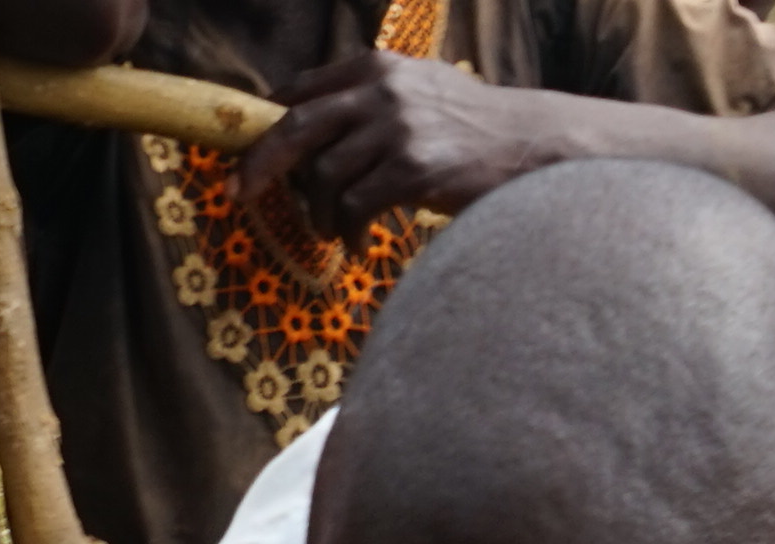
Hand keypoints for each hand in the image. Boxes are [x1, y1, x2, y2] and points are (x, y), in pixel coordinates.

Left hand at [243, 50, 558, 224]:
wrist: (533, 144)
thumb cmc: (474, 126)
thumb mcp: (420, 88)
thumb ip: (371, 95)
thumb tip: (310, 120)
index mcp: (375, 67)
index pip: (299, 91)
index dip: (265, 125)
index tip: (246, 156)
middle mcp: (381, 92)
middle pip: (295, 128)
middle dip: (260, 165)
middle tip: (241, 194)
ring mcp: (397, 130)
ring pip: (323, 177)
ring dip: (317, 214)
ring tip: (330, 231)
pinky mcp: (415, 170)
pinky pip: (355, 207)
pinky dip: (347, 232)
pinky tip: (356, 245)